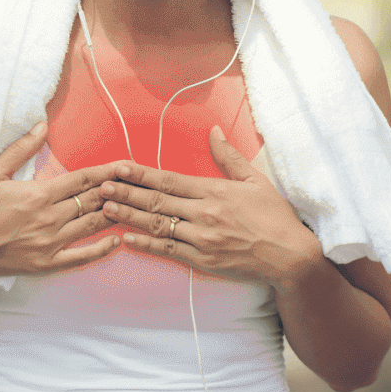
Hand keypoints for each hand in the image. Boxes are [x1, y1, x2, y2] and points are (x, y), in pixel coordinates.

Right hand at [0, 120, 128, 275]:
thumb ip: (20, 148)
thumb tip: (41, 125)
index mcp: (39, 194)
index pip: (83, 179)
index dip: (107, 172)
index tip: (125, 166)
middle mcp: (49, 218)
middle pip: (93, 201)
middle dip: (116, 191)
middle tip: (137, 184)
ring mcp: (50, 243)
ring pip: (91, 226)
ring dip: (113, 215)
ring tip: (132, 207)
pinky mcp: (47, 263)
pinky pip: (81, 257)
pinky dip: (101, 249)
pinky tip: (117, 242)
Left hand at [98, 126, 321, 288]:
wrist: (289, 255)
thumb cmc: (274, 216)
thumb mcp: (255, 180)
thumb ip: (229, 156)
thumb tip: (213, 131)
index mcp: (214, 191)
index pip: (170, 180)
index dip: (142, 173)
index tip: (120, 166)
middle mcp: (204, 214)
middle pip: (156, 202)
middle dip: (126, 192)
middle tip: (101, 185)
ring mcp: (202, 239)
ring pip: (157, 226)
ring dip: (129, 216)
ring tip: (106, 207)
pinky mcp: (203, 260)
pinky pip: (168, 251)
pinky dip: (146, 245)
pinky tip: (127, 239)